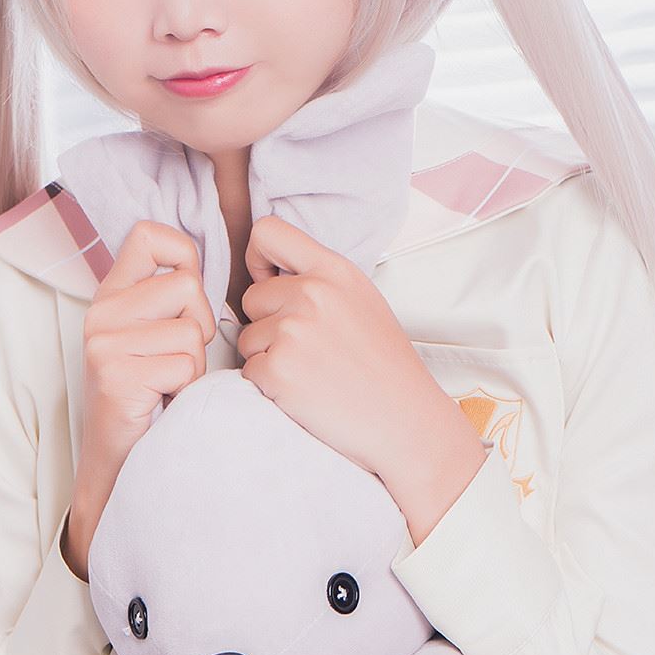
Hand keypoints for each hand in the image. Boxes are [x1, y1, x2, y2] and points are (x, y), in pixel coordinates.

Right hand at [66, 221, 216, 575]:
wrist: (120, 458)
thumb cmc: (151, 395)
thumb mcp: (154, 335)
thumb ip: (171, 299)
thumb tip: (212, 266)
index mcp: (112, 294)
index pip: (149, 236)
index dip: (184, 255)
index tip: (190, 288)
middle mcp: (102, 312)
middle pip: (187, 285)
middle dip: (201, 324)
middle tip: (179, 356)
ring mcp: (105, 343)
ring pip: (192, 330)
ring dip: (196, 362)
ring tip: (171, 381)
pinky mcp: (117, 375)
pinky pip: (185, 366)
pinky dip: (188, 388)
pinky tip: (166, 399)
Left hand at [236, 214, 451, 479]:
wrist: (406, 422)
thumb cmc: (385, 367)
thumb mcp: (363, 302)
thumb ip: (319, 281)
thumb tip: (269, 275)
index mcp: (335, 271)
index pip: (267, 232)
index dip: (258, 258)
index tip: (269, 283)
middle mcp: (313, 294)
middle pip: (251, 297)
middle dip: (267, 324)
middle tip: (307, 351)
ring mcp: (293, 332)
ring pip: (248, 338)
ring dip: (268, 359)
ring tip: (312, 375)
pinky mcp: (278, 370)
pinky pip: (250, 372)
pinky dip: (269, 387)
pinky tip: (306, 394)